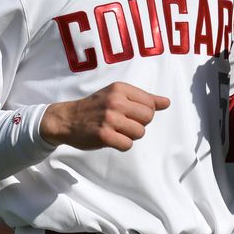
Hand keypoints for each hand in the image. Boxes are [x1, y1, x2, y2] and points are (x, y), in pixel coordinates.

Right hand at [40, 82, 170, 150]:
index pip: (151, 103)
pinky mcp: (104, 135)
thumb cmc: (95, 107)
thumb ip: (143, 98)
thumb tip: (166, 102)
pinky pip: (127, 145)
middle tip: (123, 123)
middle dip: (139, 124)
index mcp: (120, 89)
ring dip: (130, 135)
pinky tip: (111, 138)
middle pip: (148, 118)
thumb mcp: (117, 94)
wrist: (67, 118)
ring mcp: (109, 118)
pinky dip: (121, 145)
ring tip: (116, 130)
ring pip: (140, 132)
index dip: (144, 112)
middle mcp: (115, 101)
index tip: (130, 113)